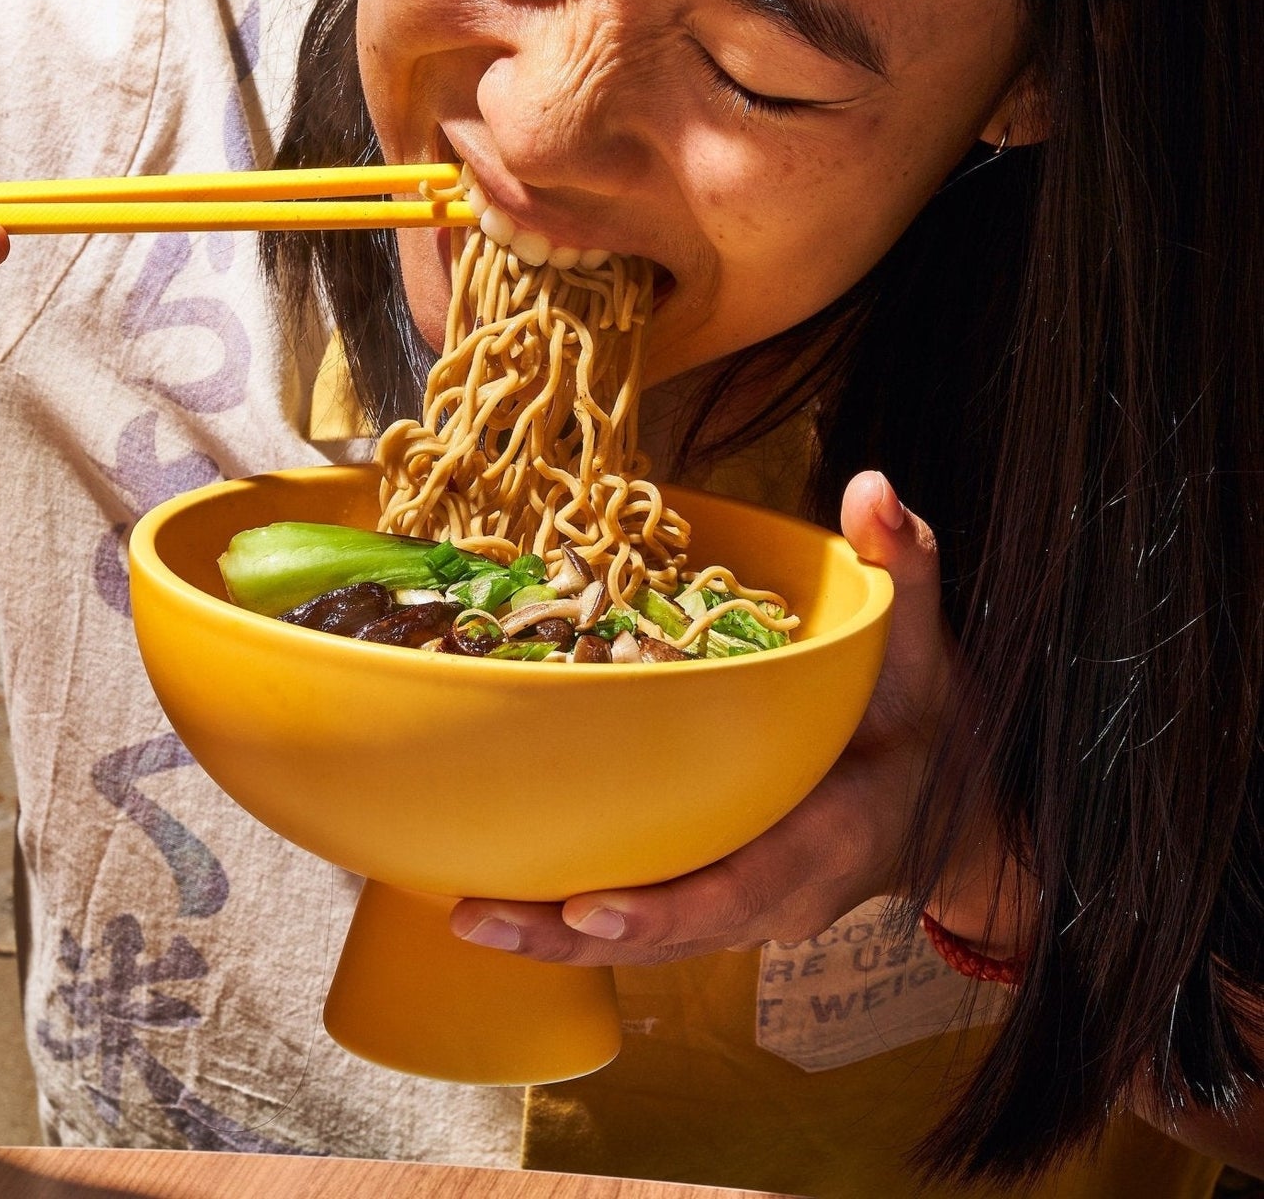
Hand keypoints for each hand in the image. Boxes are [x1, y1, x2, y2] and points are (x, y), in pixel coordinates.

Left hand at [451, 472, 966, 964]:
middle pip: (671, 932)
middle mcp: (783, 894)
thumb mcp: (927, 649)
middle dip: (575, 933)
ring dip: (558, 938)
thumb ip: (906, 571)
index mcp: (833, 837)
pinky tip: (503, 900)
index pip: (746, 885)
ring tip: (471, 916)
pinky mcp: (722, 900)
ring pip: (648, 941)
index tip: (592, 906)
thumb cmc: (933, 730)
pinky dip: (577, 920)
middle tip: (481, 917)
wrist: (956, 815)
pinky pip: (648, 921)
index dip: (668, 905)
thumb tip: (873, 486)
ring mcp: (750, 909)